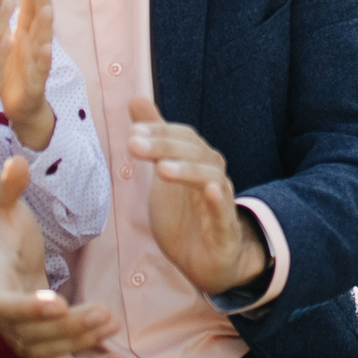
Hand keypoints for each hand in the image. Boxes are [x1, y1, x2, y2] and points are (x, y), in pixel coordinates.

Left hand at [0, 0, 57, 149]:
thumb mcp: (9, 48)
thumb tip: (4, 5)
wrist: (21, 108)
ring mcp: (37, 65)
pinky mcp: (36, 83)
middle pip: (39, 22)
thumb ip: (8, 26)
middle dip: (41, 3)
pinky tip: (45, 49)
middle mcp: (34, 49)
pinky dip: (43, 60)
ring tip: (48, 10)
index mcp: (24, 40)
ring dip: (47, 27)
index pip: (28, 14)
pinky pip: (41, 70)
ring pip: (44, 43)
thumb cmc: (15, 76)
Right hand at [0, 158, 116, 357]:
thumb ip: (6, 188)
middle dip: (68, 327)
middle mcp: (4, 320)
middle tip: (104, 313)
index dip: (27, 307)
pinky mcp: (40, 345)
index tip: (56, 300)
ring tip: (112, 324)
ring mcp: (21, 337)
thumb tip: (16, 162)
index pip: (4, 305)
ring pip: (49, 352)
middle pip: (33, 334)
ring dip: (81, 344)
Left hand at [126, 92, 267, 295]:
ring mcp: (220, 201)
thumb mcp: (163, 170)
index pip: (182, 137)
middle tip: (134, 145)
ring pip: (211, 178)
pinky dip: (218, 201)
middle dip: (165, 147)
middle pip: (195, 153)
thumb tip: (136, 98)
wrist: (204, 259)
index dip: (159, 132)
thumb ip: (154, 136)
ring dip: (188, 170)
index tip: (133, 132)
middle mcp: (212, 174)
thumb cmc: (185, 212)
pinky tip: (210, 190)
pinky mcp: (224, 229)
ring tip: (161, 169)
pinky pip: (224, 212)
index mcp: (198, 159)